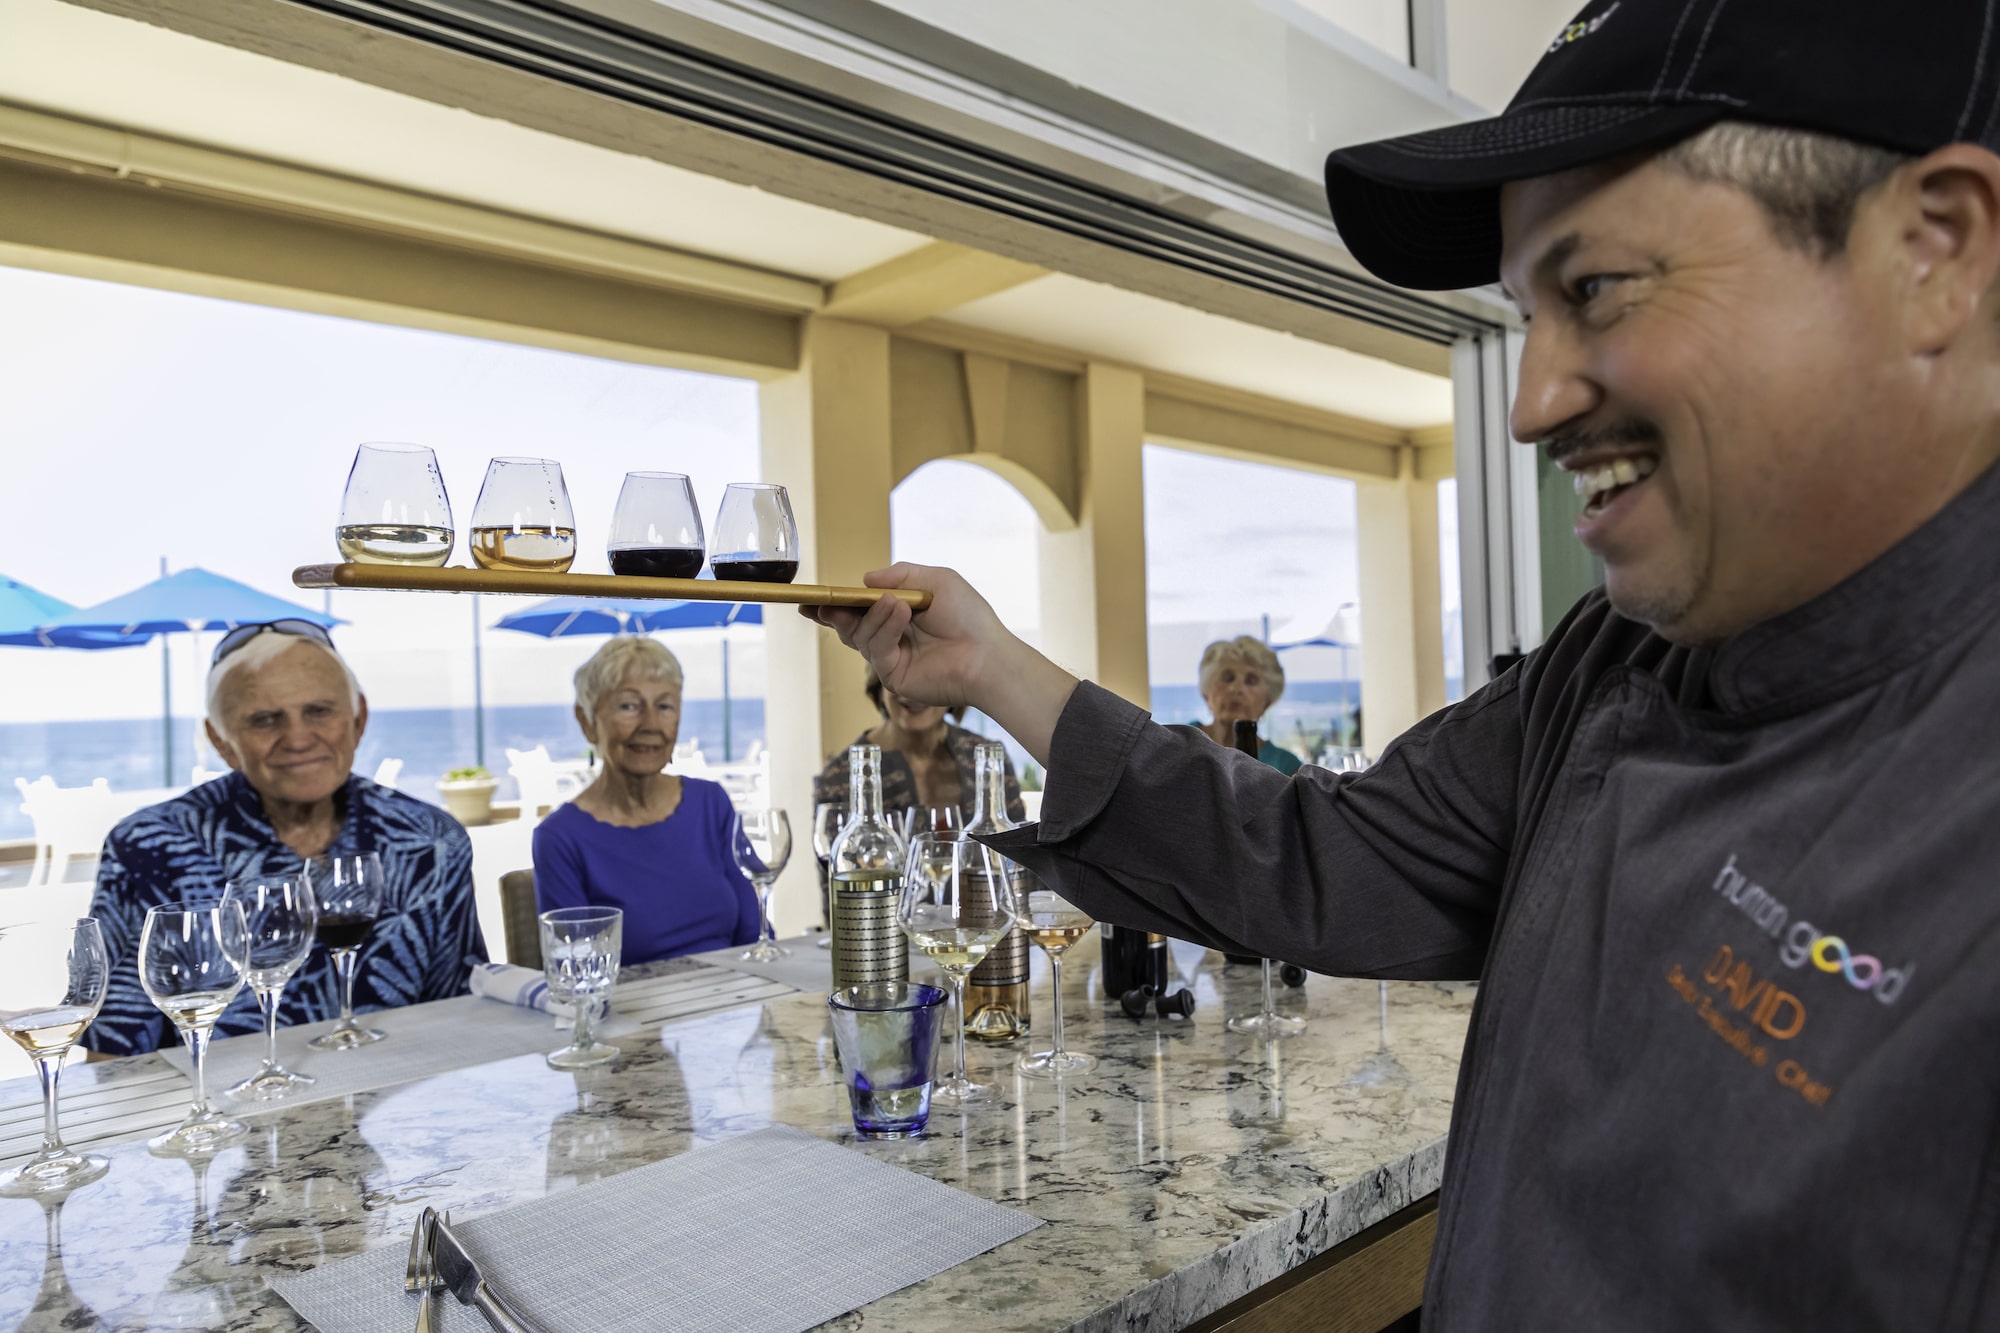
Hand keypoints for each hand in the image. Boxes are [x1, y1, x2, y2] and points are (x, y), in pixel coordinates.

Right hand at [801, 563, 1076, 762]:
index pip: (859, 608)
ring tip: (892, 604)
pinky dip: (884, 628)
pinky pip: (875, 649)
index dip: (836, 603)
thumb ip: (899, 576)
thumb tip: (865, 579)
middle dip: (834, 613)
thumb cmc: (969, 616)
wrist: (986, 654)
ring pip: (860, 635)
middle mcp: (891, 636)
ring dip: (872, 616)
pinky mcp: (893, 675)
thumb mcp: (936, 580)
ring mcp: (891, 657)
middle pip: (849, 625)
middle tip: (824, 604)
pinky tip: (899, 614)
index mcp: (899, 613)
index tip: (811, 598)